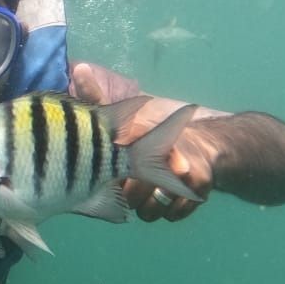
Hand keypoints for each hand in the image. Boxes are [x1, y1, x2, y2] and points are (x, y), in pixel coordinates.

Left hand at [70, 61, 217, 222]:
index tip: (115, 175)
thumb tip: (79, 67)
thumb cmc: (151, 134)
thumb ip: (97, 98)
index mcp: (141, 135)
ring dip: (144, 206)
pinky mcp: (200, 192)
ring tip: (148, 189)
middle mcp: (164, 151)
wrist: (205, 147)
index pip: (118, 165)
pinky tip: (167, 196)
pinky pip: (170, 216)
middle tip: (131, 185)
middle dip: (127, 195)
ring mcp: (186, 173)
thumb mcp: (122, 116)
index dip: (113, 178)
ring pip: (149, 211)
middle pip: (132, 196)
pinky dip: (166, 212)